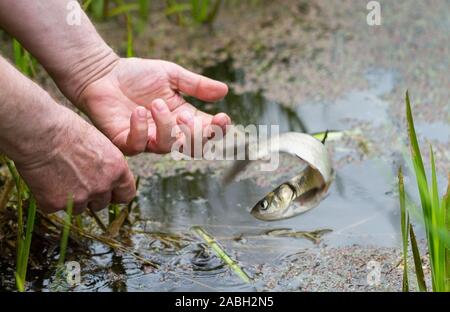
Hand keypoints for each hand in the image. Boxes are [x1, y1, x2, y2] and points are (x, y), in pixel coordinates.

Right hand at [15, 108, 135, 213]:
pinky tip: (44, 179)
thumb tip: (107, 177)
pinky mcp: (55, 203)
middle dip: (92, 196)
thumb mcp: (101, 144)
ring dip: (72, 198)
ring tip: (59, 176)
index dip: (117, 194)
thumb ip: (108, 165)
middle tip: (77, 180)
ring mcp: (79, 198)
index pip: (127, 194)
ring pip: (79, 208)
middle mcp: (102, 187)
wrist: (39, 131)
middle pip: (102, 203)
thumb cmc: (68, 129)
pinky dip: (49, 198)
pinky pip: (54, 207)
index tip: (110, 192)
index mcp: (117, 170)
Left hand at [78, 58, 230, 154]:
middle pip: (193, 147)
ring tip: (155, 103)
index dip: (218, 130)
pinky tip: (138, 111)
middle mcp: (168, 132)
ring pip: (167, 146)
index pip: (208, 131)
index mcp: (183, 117)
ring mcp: (147, 139)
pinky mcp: (125, 141)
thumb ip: (197, 85)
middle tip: (185, 114)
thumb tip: (225, 91)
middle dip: (195, 134)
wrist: (103, 73)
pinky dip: (141, 130)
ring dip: (166, 126)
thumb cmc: (137, 74)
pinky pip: (138, 145)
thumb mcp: (172, 75)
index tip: (222, 118)